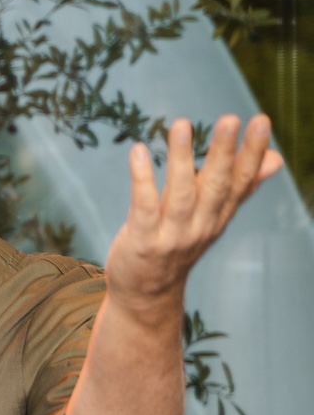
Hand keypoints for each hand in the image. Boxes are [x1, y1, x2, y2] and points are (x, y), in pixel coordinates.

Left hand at [105, 115, 282, 312]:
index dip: (253, 153)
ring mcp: (172, 236)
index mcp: (219, 216)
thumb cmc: (177, 246)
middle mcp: (201, 226)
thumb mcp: (213, 218)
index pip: (241, 182)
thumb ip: (240, 188)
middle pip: (216, 186)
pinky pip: (144, 207)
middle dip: (224, 153)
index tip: (261, 122)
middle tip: (231, 119)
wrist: (146, 296)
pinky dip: (142, 179)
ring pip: (181, 193)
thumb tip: (276, 159)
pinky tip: (138, 152)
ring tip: (182, 124)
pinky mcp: (143, 242)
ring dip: (182, 158)